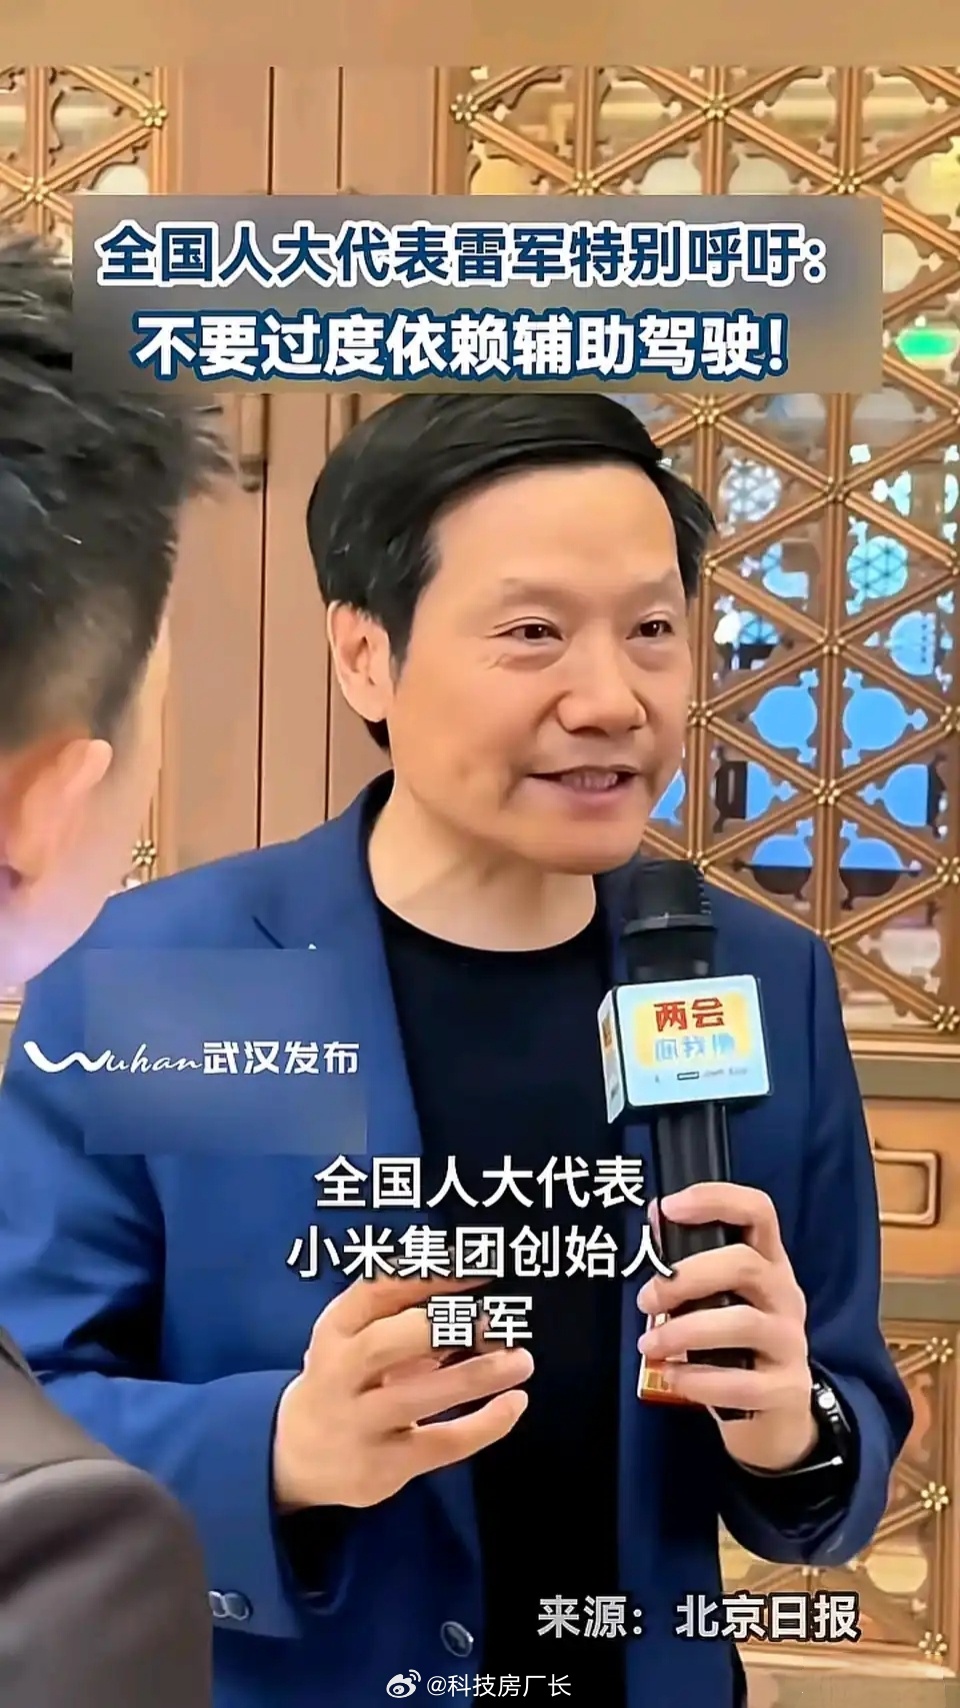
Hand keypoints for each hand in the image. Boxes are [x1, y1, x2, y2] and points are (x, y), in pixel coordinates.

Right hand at [273, 1273, 532, 1510]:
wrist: (297, 1456)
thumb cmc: (345, 1379)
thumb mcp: (356, 1338)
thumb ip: (406, 1317)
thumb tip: (481, 1306)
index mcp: (335, 1329)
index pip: (375, 1291)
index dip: (428, 1277)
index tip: (478, 1268)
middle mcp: (338, 1374)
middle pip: (384, 1345)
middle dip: (442, 1327)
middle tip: (495, 1321)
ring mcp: (358, 1423)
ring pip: (416, 1397)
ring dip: (475, 1376)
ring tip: (521, 1360)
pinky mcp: (382, 1466)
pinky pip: (440, 1444)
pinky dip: (484, 1425)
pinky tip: (514, 1404)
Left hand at [636, 1183, 816, 1472]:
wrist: (775, 1417)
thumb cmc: (736, 1346)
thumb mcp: (719, 1300)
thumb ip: (691, 1263)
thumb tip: (656, 1215)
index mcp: (769, 1263)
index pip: (758, 1211)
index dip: (715, 1199)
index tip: (669, 1207)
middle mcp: (785, 1295)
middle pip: (744, 1264)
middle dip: (685, 1278)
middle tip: (646, 1300)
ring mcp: (790, 1342)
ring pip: (743, 1322)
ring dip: (684, 1332)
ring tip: (649, 1346)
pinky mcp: (786, 1388)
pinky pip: (741, 1382)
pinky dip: (698, 1380)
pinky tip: (673, 1377)